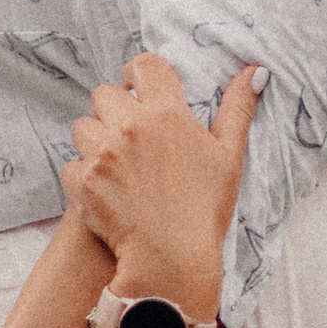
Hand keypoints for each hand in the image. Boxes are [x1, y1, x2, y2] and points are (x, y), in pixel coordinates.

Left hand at [66, 51, 260, 297]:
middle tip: (130, 139)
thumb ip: (238, 108)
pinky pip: (72, 164)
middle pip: (104, 93)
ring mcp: (103, 153)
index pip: (143, 66)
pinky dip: (84, 177)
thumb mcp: (229, 156)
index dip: (138, 77)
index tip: (141, 93)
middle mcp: (132, 127)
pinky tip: (106, 193)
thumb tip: (254, 71)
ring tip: (117, 168)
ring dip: (95, 142)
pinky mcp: (83, 180)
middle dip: (113, 111)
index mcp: (168, 114)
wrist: (173, 261)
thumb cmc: (205, 210)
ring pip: (83, 127)